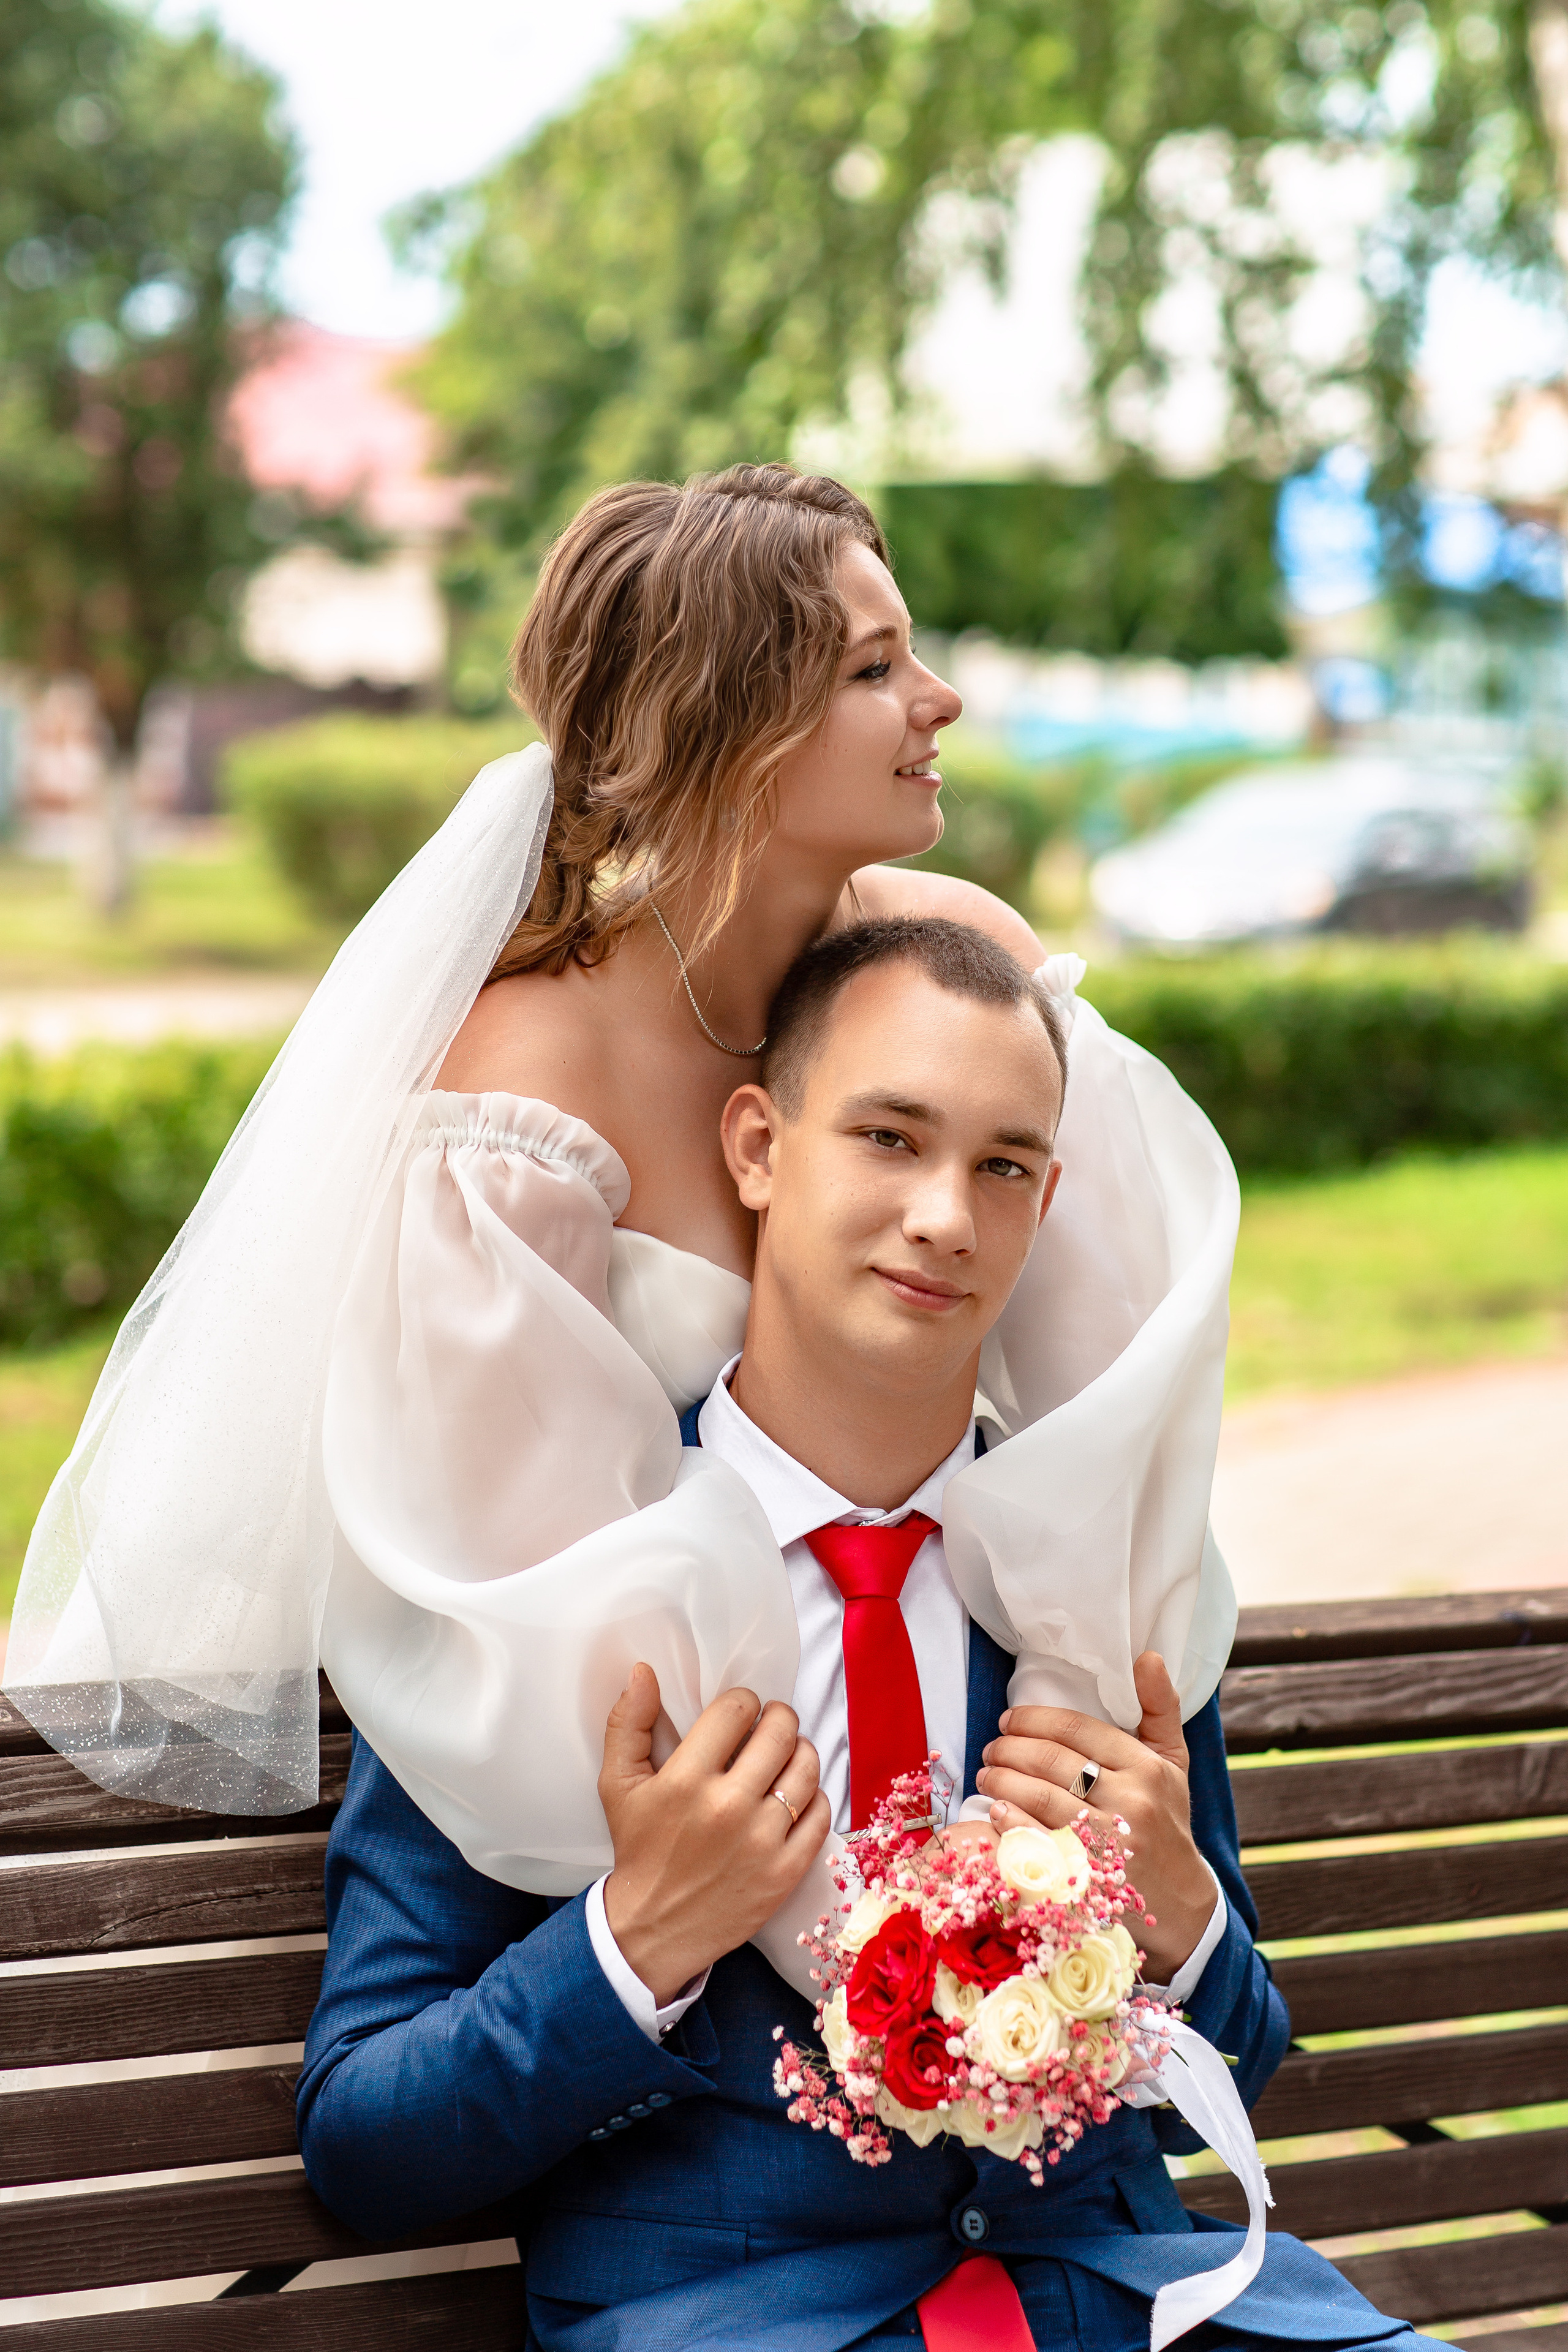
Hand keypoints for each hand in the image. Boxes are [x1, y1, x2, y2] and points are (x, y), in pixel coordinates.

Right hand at [599, 1662, 830, 2005]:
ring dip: (800, 1753)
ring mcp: (762, 1842)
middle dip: (778, 1718)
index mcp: (685, 1781)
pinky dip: (814, 1798)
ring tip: (785, 1757)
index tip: (738, 1715)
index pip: (737, 1709)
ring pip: (807, 1768)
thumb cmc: (639, 1849)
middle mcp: (727, 1807)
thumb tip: (643, 1671)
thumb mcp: (617, 1784)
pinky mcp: (786, 1871)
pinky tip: (793, 1798)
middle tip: (770, 1727)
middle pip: (781, 1731)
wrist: (655, 1928)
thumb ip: (628, 1722)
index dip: (743, 1702)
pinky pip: (821, 1814)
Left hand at [975, 1651, 1214, 1981]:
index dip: (1034, 1719)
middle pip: (1051, 1761)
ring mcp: (1109, 1843)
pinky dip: (1011, 1823)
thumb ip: (1159, 1708)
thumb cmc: (1167, 1820)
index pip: (1077, 1728)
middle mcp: (1131, 1802)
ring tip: (987, 1776)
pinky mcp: (1089, 1878)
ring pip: (1039, 1798)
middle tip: (991, 1748)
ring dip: (1002, 1782)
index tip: (1009, 1719)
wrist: (1182, 1902)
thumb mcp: (1172, 1762)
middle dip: (1009, 1749)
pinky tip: (997, 1812)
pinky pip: (1037, 1841)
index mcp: (1147, 1767)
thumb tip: (1149, 1656)